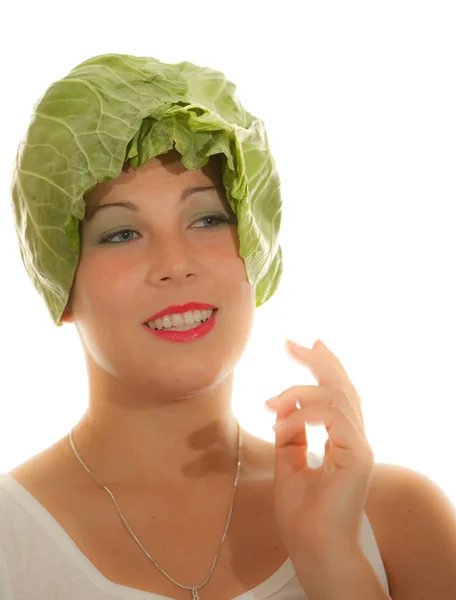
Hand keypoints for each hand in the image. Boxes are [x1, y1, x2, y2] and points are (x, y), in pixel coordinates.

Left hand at [266, 339, 373, 559]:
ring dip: (297, 393)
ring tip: (269, 403)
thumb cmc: (301, 511)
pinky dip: (303, 414)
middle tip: (291, 344)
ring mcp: (360, 446)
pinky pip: (332, 417)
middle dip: (317, 360)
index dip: (324, 365)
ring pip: (336, 396)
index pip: (338, 393)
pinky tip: (281, 423)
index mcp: (342, 438)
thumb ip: (290, 432)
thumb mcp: (287, 461)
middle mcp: (355, 438)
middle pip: (343, 386)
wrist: (311, 545)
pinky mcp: (358, 455)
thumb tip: (283, 406)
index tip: (306, 344)